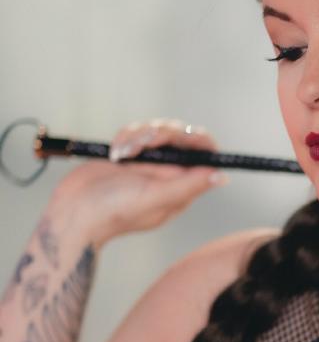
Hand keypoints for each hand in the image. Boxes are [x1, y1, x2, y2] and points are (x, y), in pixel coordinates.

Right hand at [51, 118, 228, 246]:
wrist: (74, 211)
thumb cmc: (115, 211)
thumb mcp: (156, 199)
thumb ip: (189, 186)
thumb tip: (222, 177)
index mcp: (182, 186)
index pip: (205, 155)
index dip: (198, 140)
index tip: (182, 137)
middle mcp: (169, 173)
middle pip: (181, 135)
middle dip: (161, 133)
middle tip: (142, 145)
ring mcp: (149, 162)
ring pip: (157, 130)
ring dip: (138, 135)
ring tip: (122, 154)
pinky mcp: (129, 153)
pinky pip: (135, 131)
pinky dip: (124, 137)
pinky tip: (113, 155)